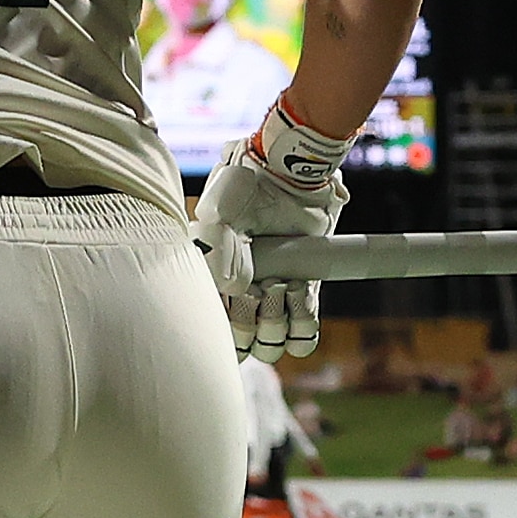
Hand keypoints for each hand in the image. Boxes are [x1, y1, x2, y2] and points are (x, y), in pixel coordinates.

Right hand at [194, 100, 350, 360]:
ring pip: (273, 343)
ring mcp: (272, 293)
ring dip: (277, 323)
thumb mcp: (219, 213)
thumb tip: (236, 288)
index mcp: (211, 282)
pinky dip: (303, 321)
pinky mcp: (303, 287)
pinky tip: (298, 289)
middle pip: (244, 345)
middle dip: (251, 325)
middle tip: (260, 290)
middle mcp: (240, 294)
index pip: (212, 328)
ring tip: (281, 286)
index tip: (234, 295)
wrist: (286, 173)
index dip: (223, 322)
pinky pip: (305, 331)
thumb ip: (218, 250)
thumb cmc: (244, 188)